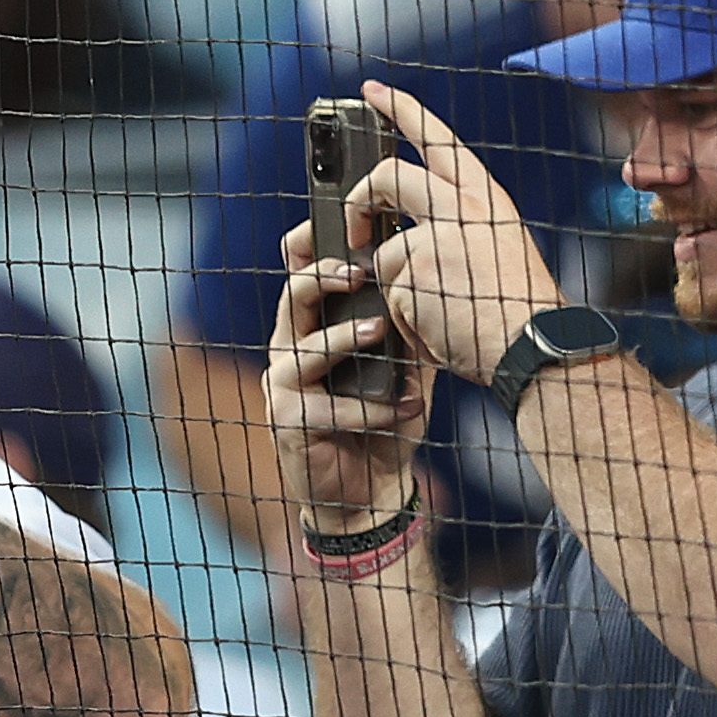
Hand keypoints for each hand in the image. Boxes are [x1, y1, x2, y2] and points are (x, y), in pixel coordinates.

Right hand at [264, 221, 433, 535]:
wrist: (371, 494)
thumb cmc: (384, 424)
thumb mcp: (404, 367)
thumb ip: (406, 329)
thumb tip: (432, 282)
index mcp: (315, 327)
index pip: (302, 273)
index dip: (315, 246)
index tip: (348, 222)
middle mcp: (290, 349)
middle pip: (293, 296)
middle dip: (324, 277)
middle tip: (360, 271)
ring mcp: (284, 386)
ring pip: (302, 348)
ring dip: (345, 340)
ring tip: (380, 332)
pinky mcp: (287, 423)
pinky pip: (324, 405)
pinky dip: (367, 408)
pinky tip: (403, 409)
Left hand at [347, 84, 564, 391]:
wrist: (532, 348)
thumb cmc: (515, 313)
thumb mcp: (494, 251)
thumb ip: (454, 230)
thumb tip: (397, 235)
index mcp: (485, 198)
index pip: (438, 139)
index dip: (401, 110)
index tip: (371, 91)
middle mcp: (462, 208)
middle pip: (387, 176)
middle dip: (358, 199)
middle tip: (355, 225)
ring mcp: (436, 237)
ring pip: (381, 248)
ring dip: (387, 281)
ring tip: (419, 307)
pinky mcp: (415, 271)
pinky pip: (385, 292)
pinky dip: (399, 317)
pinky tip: (432, 329)